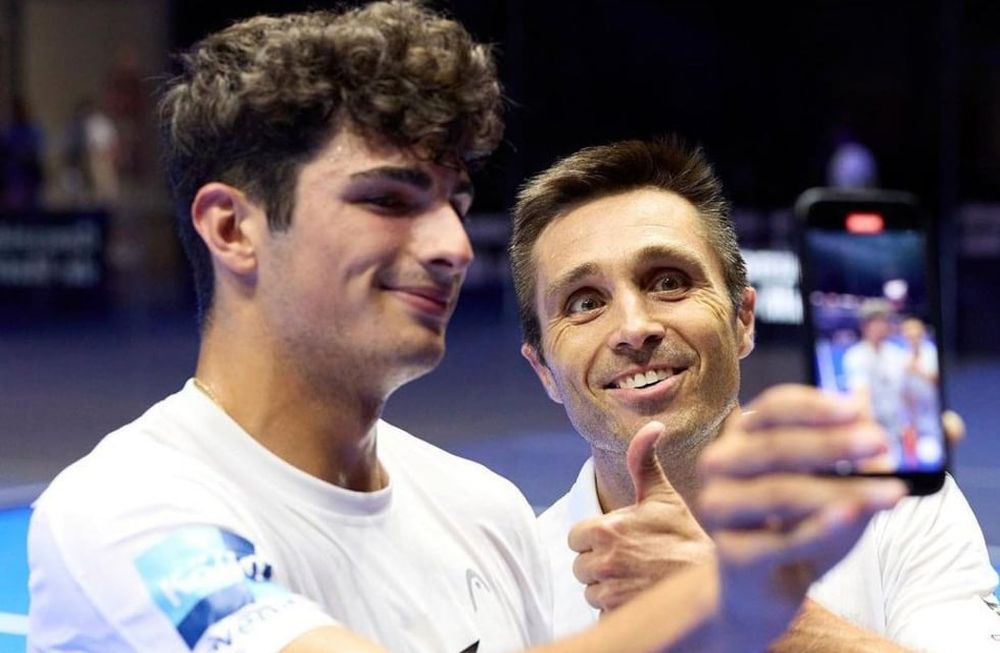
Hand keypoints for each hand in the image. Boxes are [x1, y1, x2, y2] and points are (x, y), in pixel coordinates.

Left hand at [568, 421, 715, 612]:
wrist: (710, 583)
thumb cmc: (684, 537)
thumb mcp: (663, 497)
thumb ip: (644, 462)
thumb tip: (652, 426)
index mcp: (606, 529)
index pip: (575, 537)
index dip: (594, 539)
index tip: (617, 539)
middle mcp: (604, 560)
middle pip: (580, 566)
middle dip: (599, 563)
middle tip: (630, 559)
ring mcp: (610, 590)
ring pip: (589, 590)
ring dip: (606, 587)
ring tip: (636, 577)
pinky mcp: (617, 614)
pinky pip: (600, 612)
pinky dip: (614, 607)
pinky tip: (637, 596)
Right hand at [695, 385, 906, 645]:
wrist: (763, 589)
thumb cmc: (797, 527)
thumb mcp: (831, 484)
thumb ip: (854, 448)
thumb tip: (896, 407)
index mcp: (741, 438)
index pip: (772, 409)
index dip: (814, 405)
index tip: (858, 407)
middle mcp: (719, 467)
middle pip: (774, 447)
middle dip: (832, 444)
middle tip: (881, 444)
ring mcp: (719, 510)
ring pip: (781, 493)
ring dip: (841, 490)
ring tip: (891, 492)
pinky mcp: (732, 554)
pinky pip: (781, 539)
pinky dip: (821, 527)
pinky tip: (853, 514)